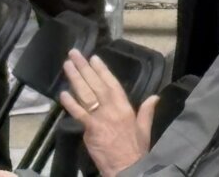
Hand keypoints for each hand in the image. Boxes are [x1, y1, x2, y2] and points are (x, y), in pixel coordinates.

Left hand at [59, 49, 155, 176]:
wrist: (128, 168)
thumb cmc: (136, 150)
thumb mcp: (145, 128)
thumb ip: (147, 111)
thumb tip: (155, 97)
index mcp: (126, 107)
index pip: (112, 83)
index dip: (102, 70)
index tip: (94, 58)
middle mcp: (113, 108)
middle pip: (96, 85)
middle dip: (84, 68)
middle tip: (74, 54)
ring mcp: (101, 118)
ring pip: (86, 95)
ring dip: (76, 79)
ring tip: (67, 66)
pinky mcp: (91, 130)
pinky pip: (79, 113)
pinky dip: (71, 103)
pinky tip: (63, 93)